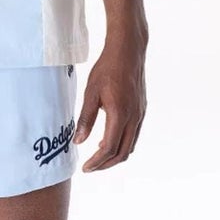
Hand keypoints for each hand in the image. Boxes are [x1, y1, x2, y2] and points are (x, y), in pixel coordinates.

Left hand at [73, 37, 146, 172]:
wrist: (128, 52)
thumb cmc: (107, 69)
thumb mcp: (90, 93)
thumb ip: (85, 119)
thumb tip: (78, 142)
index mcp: (120, 114)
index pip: (109, 148)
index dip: (96, 162)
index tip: (85, 168)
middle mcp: (134, 118)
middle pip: (122, 153)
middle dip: (106, 164)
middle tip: (90, 168)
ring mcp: (140, 115)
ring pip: (131, 146)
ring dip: (115, 156)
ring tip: (98, 158)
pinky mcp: (142, 110)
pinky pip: (134, 135)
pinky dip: (123, 144)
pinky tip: (110, 140)